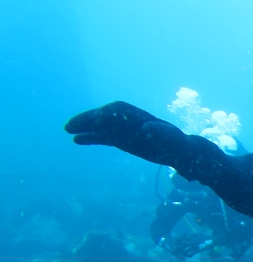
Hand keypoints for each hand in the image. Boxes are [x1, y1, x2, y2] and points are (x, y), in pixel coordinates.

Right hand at [65, 101, 190, 167]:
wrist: (177, 151)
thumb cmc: (175, 142)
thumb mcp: (170, 137)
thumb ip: (160, 131)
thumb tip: (148, 127)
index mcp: (136, 114)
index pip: (116, 110)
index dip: (104, 115)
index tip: (95, 121)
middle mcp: (126, 120)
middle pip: (102, 117)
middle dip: (87, 119)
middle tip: (70, 125)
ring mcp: (121, 129)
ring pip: (99, 127)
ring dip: (84, 128)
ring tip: (67, 131)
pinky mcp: (119, 139)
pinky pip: (102, 137)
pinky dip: (90, 138)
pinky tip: (76, 140)